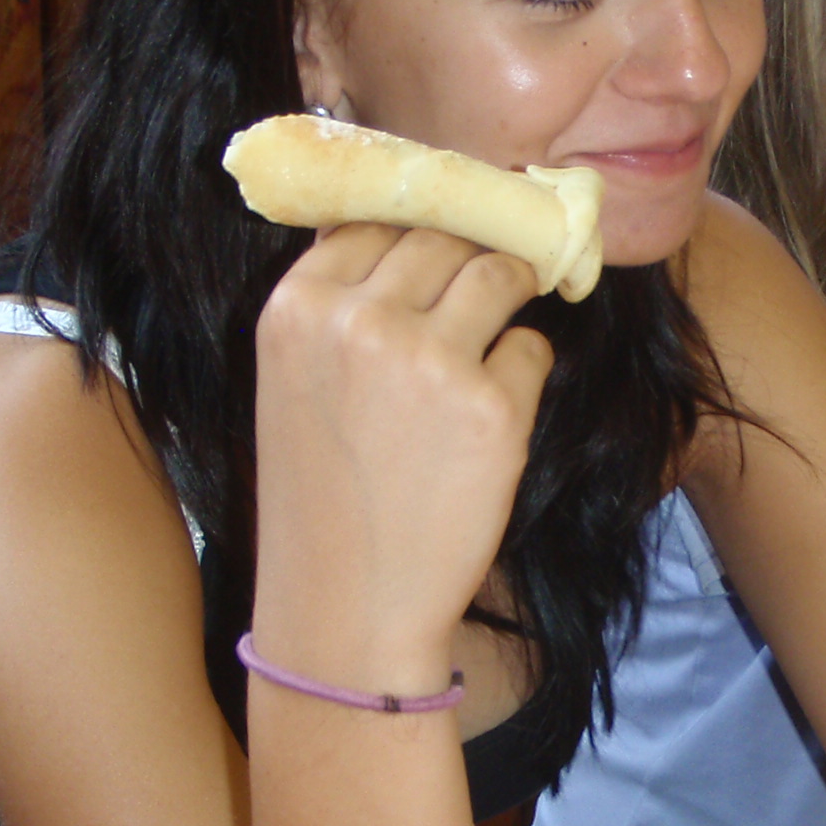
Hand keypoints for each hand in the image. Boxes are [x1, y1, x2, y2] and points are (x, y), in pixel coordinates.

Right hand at [247, 224, 553, 690]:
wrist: (345, 610)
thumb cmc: (320, 501)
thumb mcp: (294, 383)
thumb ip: (337, 306)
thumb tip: (408, 231)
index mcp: (296, 308)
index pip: (375, 214)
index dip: (419, 226)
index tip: (443, 242)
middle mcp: (359, 321)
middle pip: (444, 236)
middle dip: (471, 258)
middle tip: (485, 291)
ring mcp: (429, 360)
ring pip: (498, 274)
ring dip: (508, 300)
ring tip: (492, 346)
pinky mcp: (491, 407)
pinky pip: (532, 348)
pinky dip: (523, 374)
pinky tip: (488, 421)